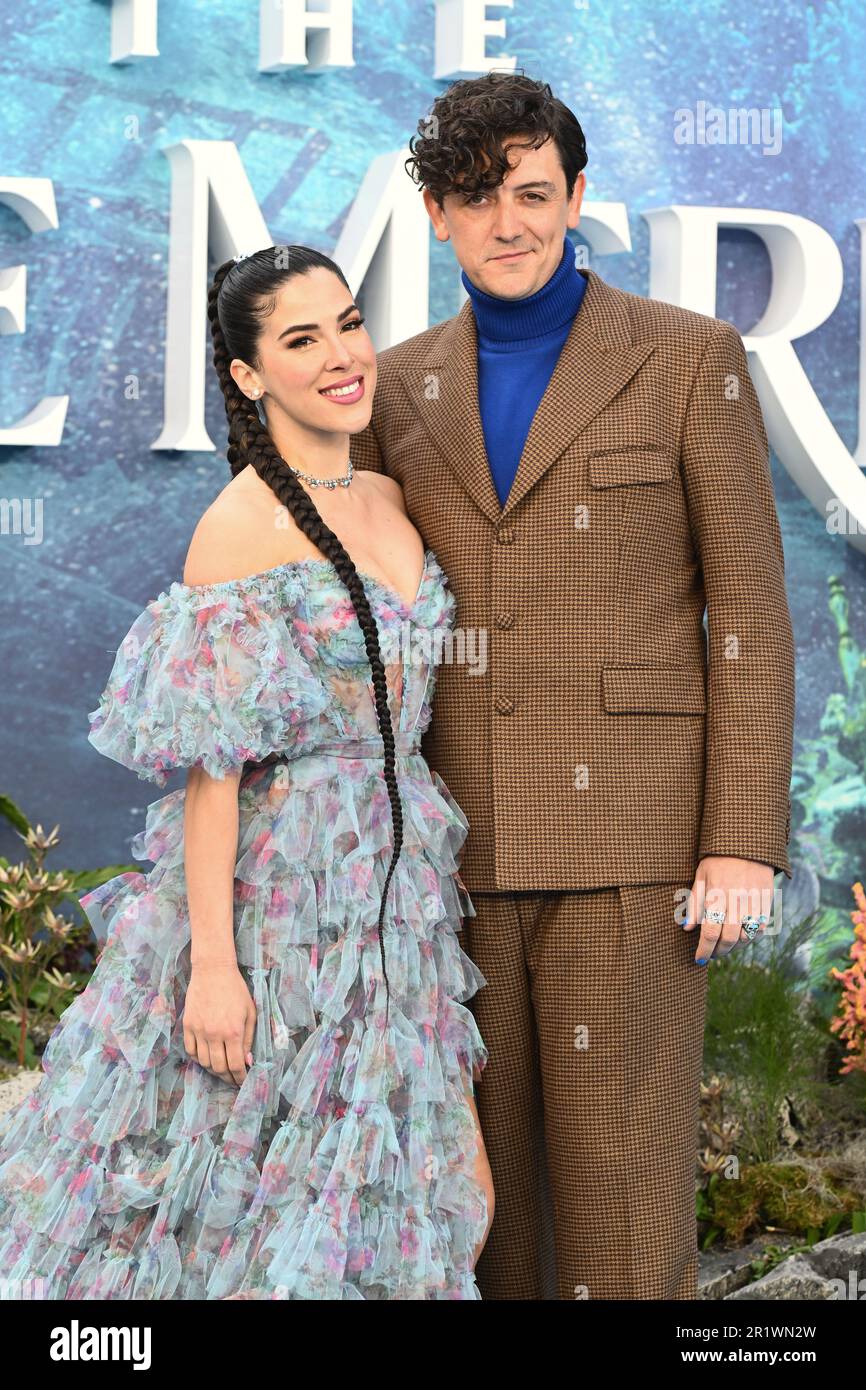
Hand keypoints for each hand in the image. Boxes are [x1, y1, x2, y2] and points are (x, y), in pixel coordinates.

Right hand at [183, 960, 256, 1085]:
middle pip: (218, 1068)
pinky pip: (191, 1050)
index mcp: (233, 1031)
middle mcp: (215, 1034)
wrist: (213, 971)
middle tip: (231, 1078)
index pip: (235, 1065)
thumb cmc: (236, 990)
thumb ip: (248, 1038)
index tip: (242, 1081)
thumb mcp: (250, 1013)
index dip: (239, 1078)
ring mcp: (199, 1030)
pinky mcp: (188, 1025)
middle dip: (227, 1077)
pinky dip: (198, 1058)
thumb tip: (247, 1061)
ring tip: (220, 1069)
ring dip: (213, 1069)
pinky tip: (206, 1056)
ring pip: (203, 1062)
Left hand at [682, 856, 774, 963]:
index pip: (710, 932)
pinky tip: (740, 937)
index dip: (704, 950)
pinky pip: (760, 928)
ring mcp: (754, 902)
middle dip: (718, 952)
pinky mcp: (767, 902)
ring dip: (734, 948)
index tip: (699, 959)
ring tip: (724, 947)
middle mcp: (737, 901)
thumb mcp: (701, 876)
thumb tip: (686, 927)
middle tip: (711, 955)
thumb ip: (694, 903)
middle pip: (728, 939)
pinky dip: (749, 937)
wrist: (747, 844)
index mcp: (717, 894)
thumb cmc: (718, 860)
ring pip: (746, 937)